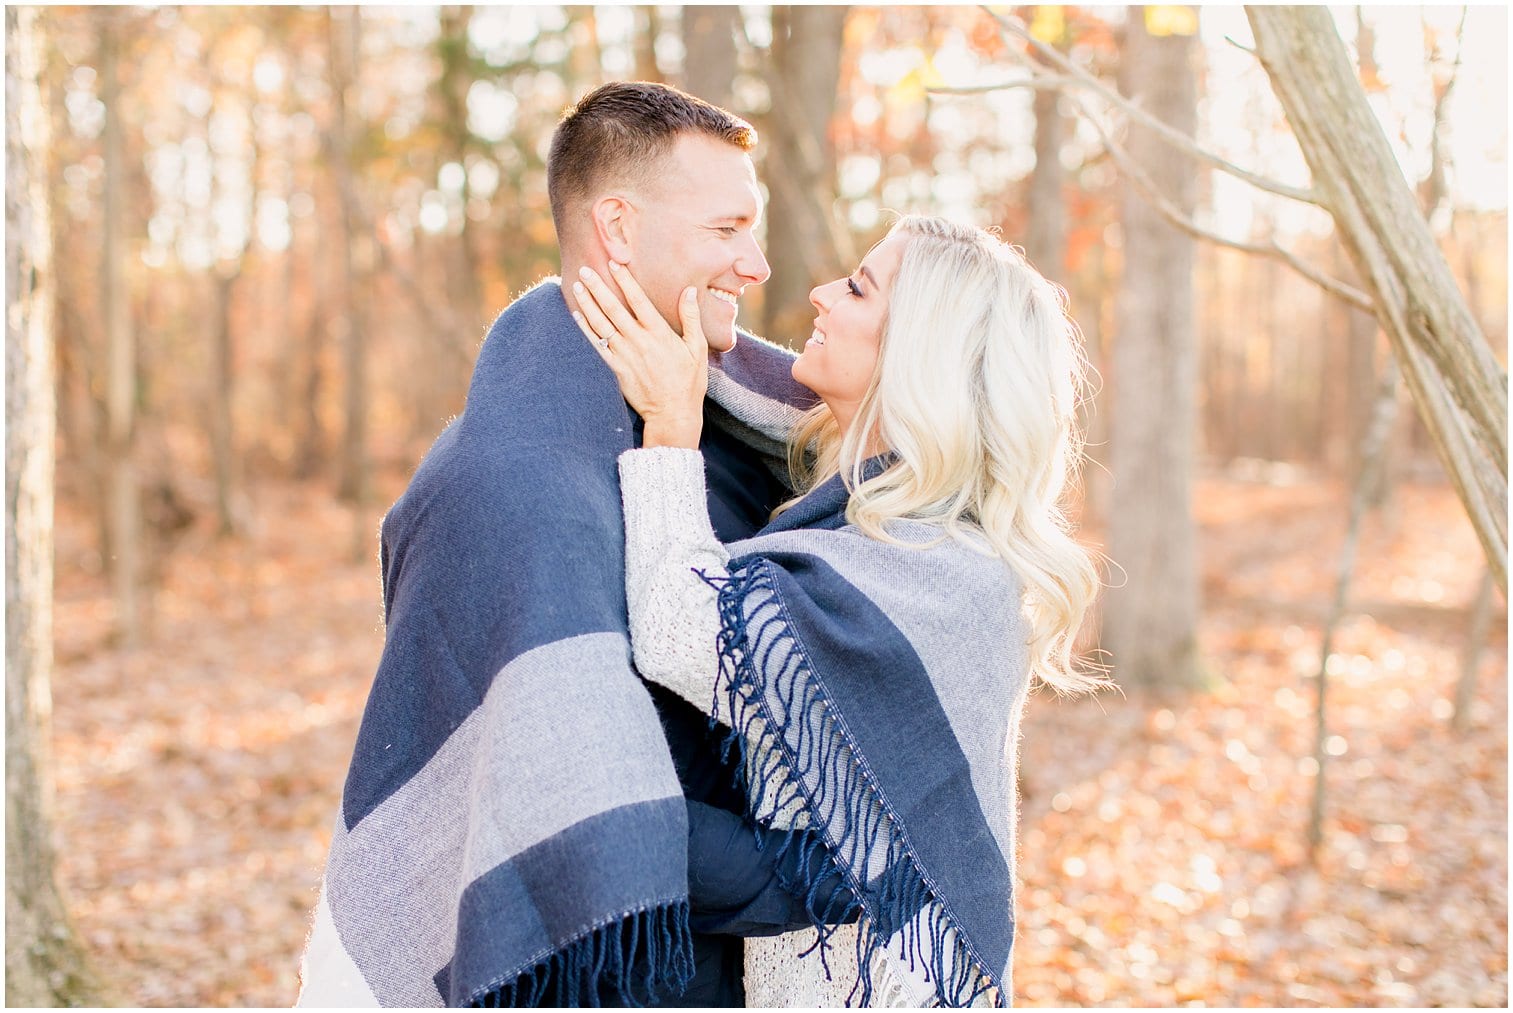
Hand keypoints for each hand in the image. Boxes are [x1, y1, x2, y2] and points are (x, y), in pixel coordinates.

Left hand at [573, 262, 707, 448]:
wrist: (673, 414)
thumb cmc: (689, 381)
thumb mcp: (697, 348)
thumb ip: (691, 318)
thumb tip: (688, 291)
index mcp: (659, 333)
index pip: (638, 300)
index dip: (625, 280)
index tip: (614, 264)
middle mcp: (639, 341)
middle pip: (614, 308)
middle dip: (598, 286)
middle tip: (585, 269)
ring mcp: (625, 355)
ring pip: (601, 324)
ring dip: (587, 303)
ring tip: (576, 286)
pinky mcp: (615, 369)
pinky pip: (596, 345)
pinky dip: (586, 329)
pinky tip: (577, 315)